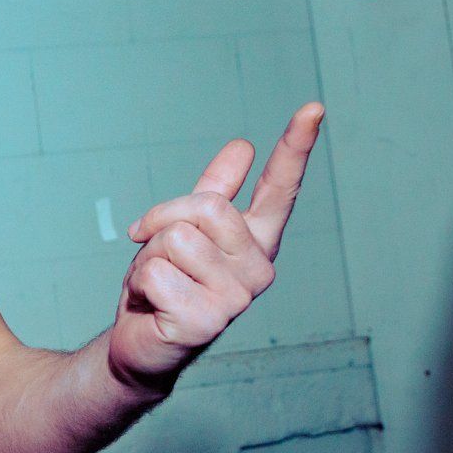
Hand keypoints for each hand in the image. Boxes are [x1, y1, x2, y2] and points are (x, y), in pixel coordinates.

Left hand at [110, 102, 325, 392]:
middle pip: (208, 208)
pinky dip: (139, 284)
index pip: (279, 189)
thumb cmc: (163, 286)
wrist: (139, 344)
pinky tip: (152, 306)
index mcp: (255, 241)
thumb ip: (214, 192)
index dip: (295, 148)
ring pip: (176, 238)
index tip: (313, 108)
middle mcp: (258, 267)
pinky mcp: (206, 320)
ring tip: (156, 282)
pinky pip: (155, 272)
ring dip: (148, 257)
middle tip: (150, 247)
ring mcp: (237, 298)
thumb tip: (243, 146)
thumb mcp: (182, 232)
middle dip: (163, 220)